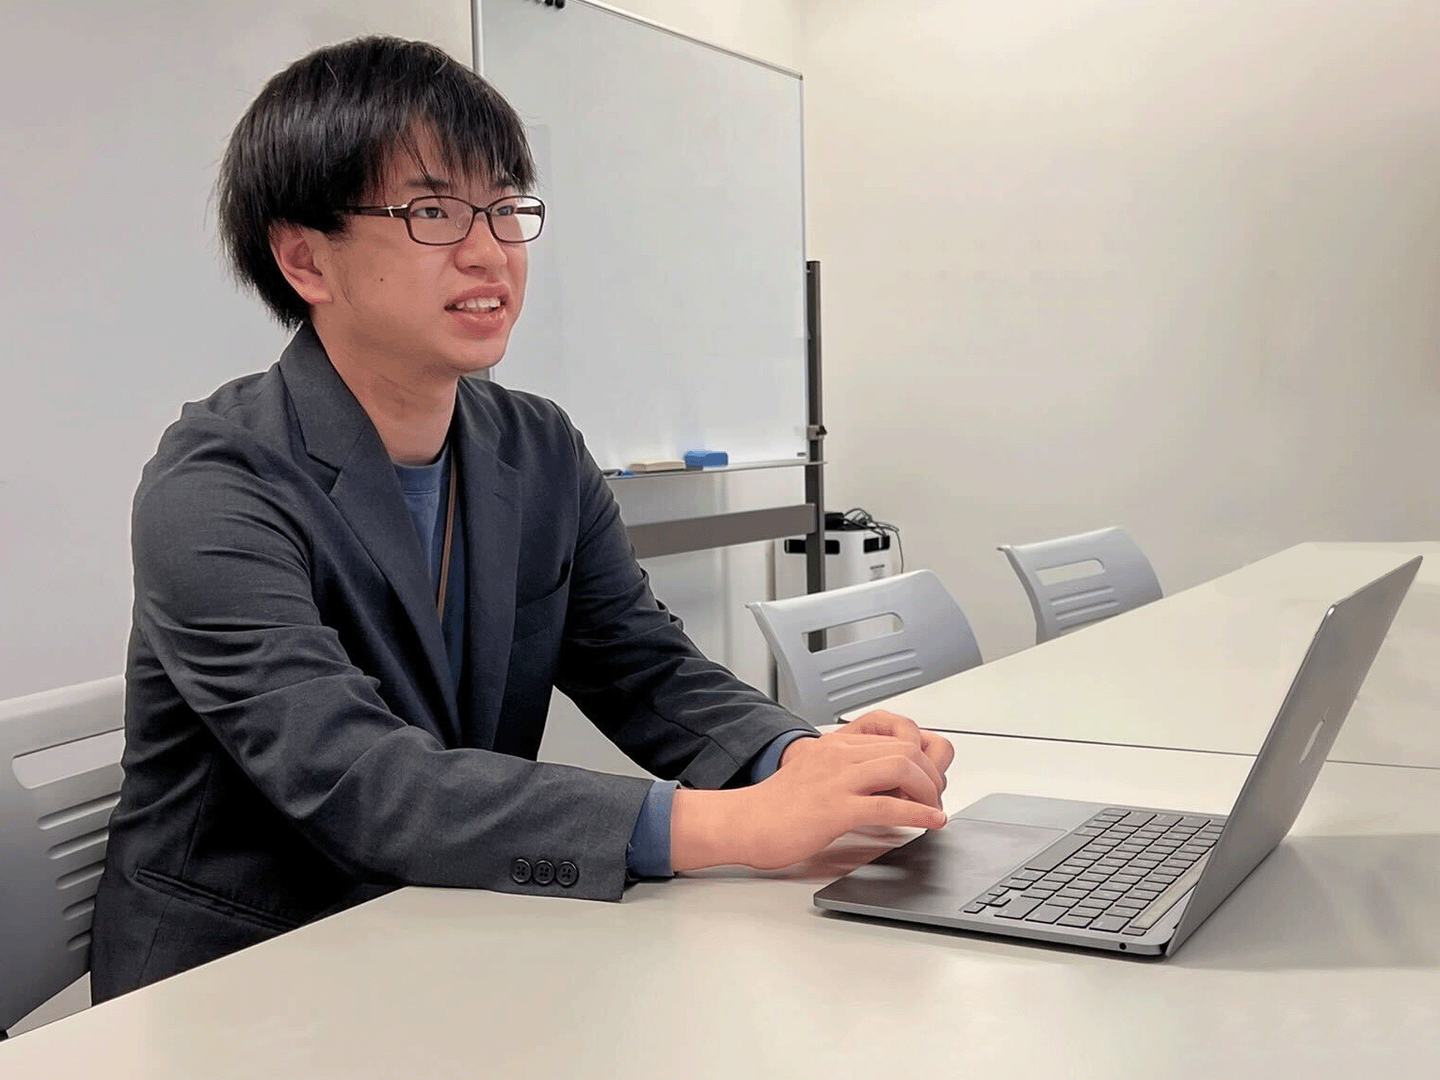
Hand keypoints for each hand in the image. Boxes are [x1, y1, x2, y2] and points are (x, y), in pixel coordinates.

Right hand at [732, 724, 950, 869]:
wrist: (743, 821)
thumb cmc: (776, 807)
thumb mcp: (816, 776)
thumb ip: (847, 774)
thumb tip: (885, 790)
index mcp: (836, 745)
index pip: (895, 738)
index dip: (921, 760)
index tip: (927, 783)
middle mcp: (839, 755)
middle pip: (906, 749)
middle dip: (931, 774)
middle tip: (934, 798)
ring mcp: (837, 779)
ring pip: (902, 768)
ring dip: (929, 790)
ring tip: (934, 809)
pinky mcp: (834, 808)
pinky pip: (888, 806)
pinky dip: (919, 814)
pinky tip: (931, 821)